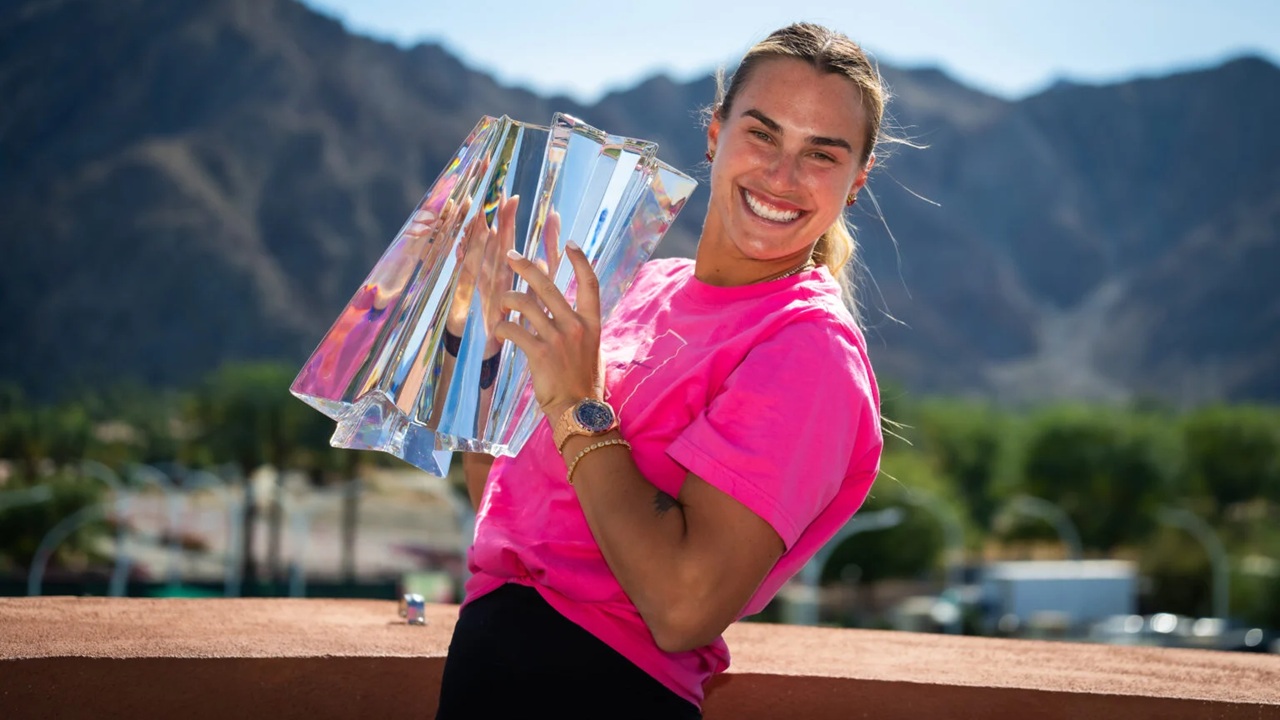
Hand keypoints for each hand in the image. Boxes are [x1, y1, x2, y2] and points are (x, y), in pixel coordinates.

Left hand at [494, 240, 601, 419]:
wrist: (579, 411)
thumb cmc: (584, 382)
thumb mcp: (591, 349)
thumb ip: (579, 327)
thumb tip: (560, 307)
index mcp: (592, 323)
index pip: (590, 283)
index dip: (580, 261)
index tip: (569, 243)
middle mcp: (576, 326)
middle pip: (548, 286)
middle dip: (526, 267)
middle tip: (510, 256)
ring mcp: (558, 339)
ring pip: (525, 305)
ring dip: (508, 299)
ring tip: (501, 303)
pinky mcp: (539, 353)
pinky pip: (514, 330)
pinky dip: (503, 327)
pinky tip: (500, 330)